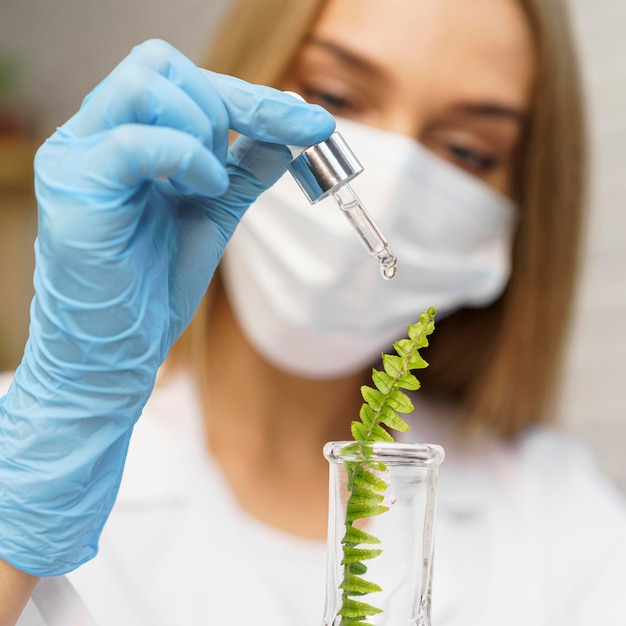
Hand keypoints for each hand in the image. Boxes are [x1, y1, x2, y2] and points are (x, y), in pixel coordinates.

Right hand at [0, 39, 333, 575]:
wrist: (119, 349)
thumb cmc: (156, 284)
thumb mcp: (212, 214)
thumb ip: (243, 170)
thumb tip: (286, 136)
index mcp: (123, 137)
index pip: (183, 81)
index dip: (253, 98)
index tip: (311, 124)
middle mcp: (93, 136)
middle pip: (161, 66)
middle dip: (226, 104)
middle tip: (235, 165)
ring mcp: (77, 158)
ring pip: (146, 86)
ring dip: (202, 131)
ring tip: (208, 185)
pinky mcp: (73, 191)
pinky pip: (134, 142)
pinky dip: (186, 159)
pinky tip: (203, 190)